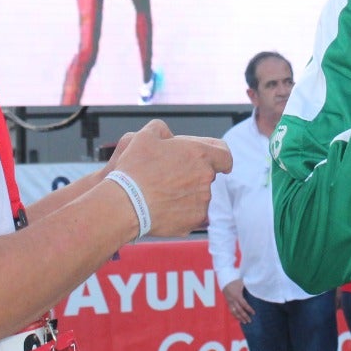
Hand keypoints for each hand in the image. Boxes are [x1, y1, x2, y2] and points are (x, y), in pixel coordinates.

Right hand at [108, 120, 232, 236]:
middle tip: (173, 177)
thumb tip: (168, 136)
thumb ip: (162, 129)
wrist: (126, 203)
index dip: (221, 158)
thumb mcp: (144, 136)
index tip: (219, 163)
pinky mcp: (194, 221)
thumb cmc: (134, 168)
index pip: (225, 156)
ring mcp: (202, 201)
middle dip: (195, 175)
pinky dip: (181, 211)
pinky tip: (163, 208)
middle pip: (209, 176)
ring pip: (200, 196)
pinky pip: (192, 214)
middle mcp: (206, 178)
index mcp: (199, 155)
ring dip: (188, 193)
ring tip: (163, 194)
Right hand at [222, 278, 253, 323]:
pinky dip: (235, 315)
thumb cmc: (235, 281)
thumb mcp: (242, 283)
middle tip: (250, 321)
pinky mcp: (228, 303)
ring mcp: (229, 302)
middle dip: (244, 316)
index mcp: (237, 295)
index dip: (249, 309)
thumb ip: (249, 286)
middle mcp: (233, 300)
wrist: (225, 281)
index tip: (254, 313)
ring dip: (239, 318)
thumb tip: (257, 287)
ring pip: (234, 312)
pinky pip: (231, 311)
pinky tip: (238, 319)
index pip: (244, 304)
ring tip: (244, 322)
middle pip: (239, 310)